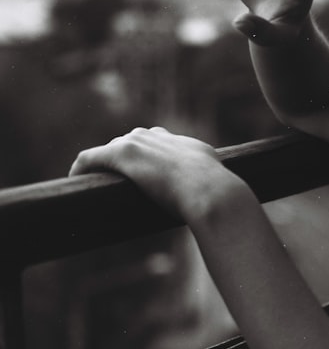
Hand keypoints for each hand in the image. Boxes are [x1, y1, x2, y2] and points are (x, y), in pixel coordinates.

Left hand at [70, 127, 243, 223]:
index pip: (159, 141)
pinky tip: (75, 178)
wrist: (211, 192)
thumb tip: (233, 211)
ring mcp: (140, 143)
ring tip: (94, 181)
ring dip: (103, 162)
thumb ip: (222, 193)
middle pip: (133, 141)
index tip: (143, 174)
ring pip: (112, 149)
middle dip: (124, 158)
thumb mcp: (224, 191)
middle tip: (117, 182)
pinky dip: (82, 167)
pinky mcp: (122, 154)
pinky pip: (91, 157)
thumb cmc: (221, 198)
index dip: (148, 157)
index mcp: (185, 144)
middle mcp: (161, 137)